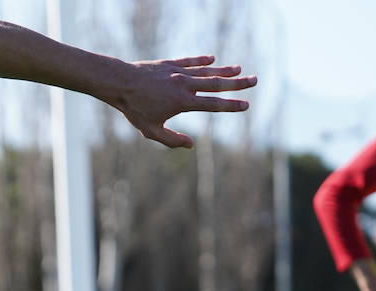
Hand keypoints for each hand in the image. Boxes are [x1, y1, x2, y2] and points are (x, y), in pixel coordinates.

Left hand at [112, 55, 255, 148]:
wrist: (120, 84)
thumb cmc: (134, 110)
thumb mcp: (151, 131)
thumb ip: (171, 139)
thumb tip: (190, 145)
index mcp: (183, 103)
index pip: (213, 104)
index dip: (231, 105)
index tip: (246, 105)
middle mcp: (185, 85)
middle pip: (217, 84)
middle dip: (238, 83)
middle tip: (255, 80)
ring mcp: (179, 72)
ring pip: (207, 71)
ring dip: (224, 70)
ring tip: (239, 69)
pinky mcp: (170, 64)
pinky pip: (190, 61)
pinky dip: (202, 61)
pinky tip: (212, 60)